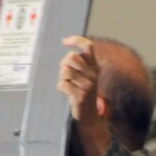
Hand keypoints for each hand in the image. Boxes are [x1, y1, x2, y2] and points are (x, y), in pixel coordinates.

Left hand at [58, 36, 111, 155]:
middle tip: (65, 74)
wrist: (89, 115)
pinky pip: (63, 85)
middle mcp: (93, 74)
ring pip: (65, 71)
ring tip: (67, 85)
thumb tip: (68, 52)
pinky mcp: (80, 96)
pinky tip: (67, 93)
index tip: (65, 41)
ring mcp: (88, 85)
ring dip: (62, 78)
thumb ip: (76, 62)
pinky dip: (61, 88)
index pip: (88, 46)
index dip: (76, 40)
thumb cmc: (81, 92)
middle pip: (71, 57)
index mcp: (94, 67)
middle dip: (64, 64)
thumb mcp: (83, 75)